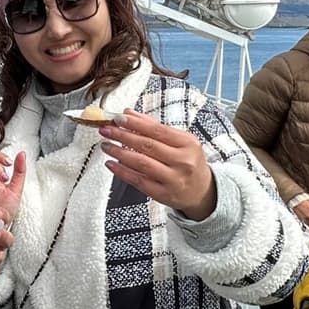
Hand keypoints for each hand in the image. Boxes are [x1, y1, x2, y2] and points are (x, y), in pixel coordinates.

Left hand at [101, 112, 217, 218]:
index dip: (136, 123)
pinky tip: (111, 164)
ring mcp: (173, 179)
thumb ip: (155, 127)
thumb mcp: (180, 141)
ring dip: (119, 152)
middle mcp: (182, 161)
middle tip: (107, 130)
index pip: (158, 130)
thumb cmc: (188, 162)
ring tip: (106, 145)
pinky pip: (138, 181)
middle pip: (147, 145)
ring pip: (141, 163)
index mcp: (188, 143)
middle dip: (123, 136)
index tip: (119, 118)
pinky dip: (122, 171)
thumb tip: (129, 114)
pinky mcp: (163, 194)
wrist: (203, 192)